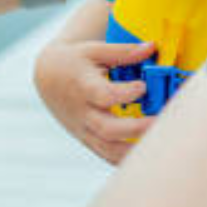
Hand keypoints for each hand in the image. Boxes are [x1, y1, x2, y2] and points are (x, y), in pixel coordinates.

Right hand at [34, 38, 156, 163]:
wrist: (48, 78)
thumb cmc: (74, 61)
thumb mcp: (94, 50)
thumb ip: (123, 51)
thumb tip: (151, 47)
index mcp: (84, 87)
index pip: (104, 95)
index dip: (125, 93)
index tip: (143, 85)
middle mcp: (83, 112)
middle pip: (107, 129)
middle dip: (135, 128)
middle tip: (159, 121)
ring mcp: (84, 129)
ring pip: (107, 149)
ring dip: (133, 151)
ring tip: (158, 143)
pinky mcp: (87, 139)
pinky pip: (106, 155)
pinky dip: (125, 159)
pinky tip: (146, 155)